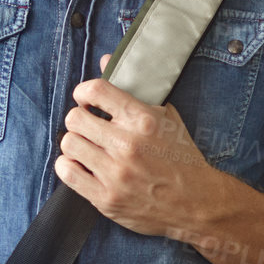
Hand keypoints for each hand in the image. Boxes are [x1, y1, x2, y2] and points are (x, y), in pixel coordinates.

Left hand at [53, 52, 220, 237]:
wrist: (196, 202)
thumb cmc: (181, 157)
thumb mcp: (167, 116)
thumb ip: (134, 89)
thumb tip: (105, 60)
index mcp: (143, 120)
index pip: (96, 91)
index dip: (83, 91)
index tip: (86, 98)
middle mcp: (127, 145)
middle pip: (75, 119)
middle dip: (79, 118)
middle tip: (88, 125)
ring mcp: (115, 174)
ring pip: (69, 145)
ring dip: (75, 143)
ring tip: (87, 146)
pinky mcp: (106, 198)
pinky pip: (67, 173)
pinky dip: (69, 166)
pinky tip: (81, 164)